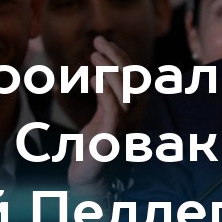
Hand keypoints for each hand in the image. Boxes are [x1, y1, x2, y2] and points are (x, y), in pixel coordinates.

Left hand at [67, 37, 127, 192]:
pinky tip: (93, 81)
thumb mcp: (99, 118)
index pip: (135, 78)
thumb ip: (104, 98)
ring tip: (93, 56)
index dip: (121, 58)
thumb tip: (98, 75)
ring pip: (126, 94)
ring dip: (110, 71)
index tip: (102, 43)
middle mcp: (133, 119)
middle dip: (116, 57)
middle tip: (97, 42)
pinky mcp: (110, 141)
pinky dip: (105, 93)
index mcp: (133, 113)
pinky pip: (113, 112)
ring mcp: (123, 130)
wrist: (87, 180)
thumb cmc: (92, 149)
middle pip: (133, 81)